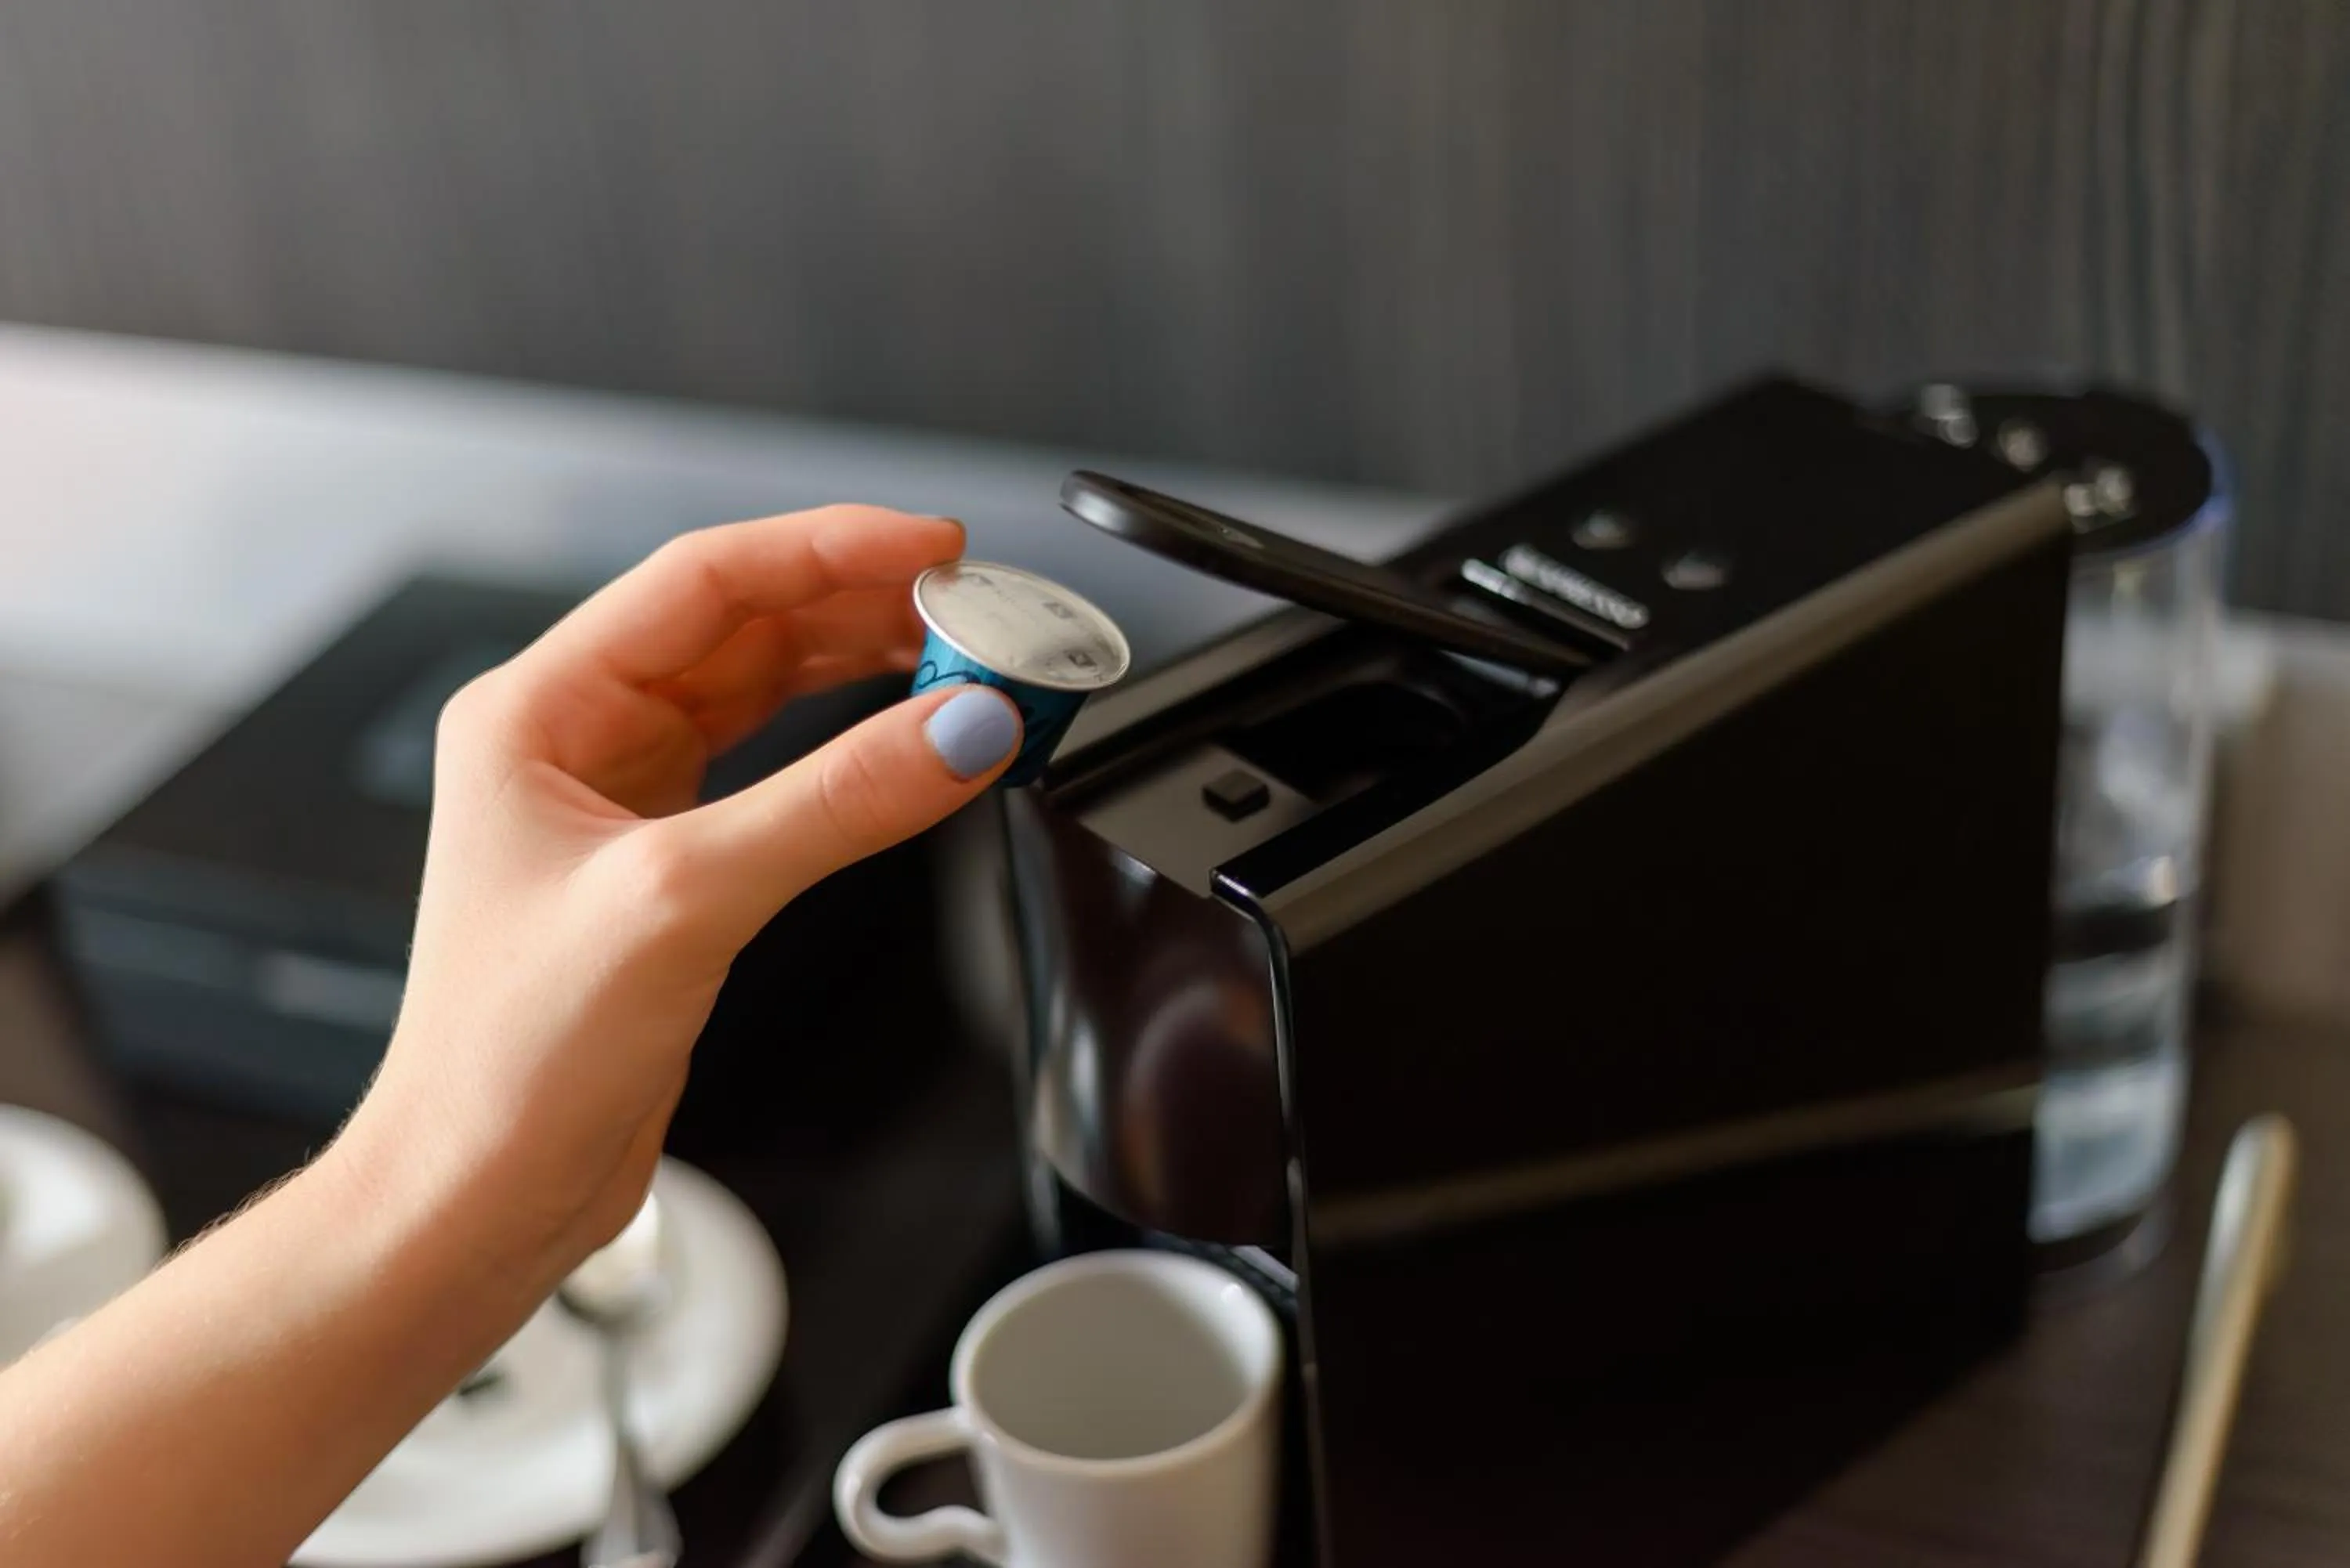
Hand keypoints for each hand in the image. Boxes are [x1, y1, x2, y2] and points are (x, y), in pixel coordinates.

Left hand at [342, 505, 1021, 1282]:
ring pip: (766, 691)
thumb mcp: (683, 901)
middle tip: (974, 610)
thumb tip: (958, 729)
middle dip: (864, 606)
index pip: (703, 579)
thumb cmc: (509, 1059)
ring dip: (865, 668)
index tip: (933, 549)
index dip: (827, 548)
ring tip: (963, 658)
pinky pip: (777, 767)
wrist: (481, 1192)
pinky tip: (909, 739)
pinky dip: (851, 747)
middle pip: (745, 625)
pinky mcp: (672, 865)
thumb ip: (832, 806)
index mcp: (537, 710)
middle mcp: (576, 740)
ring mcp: (625, 802)